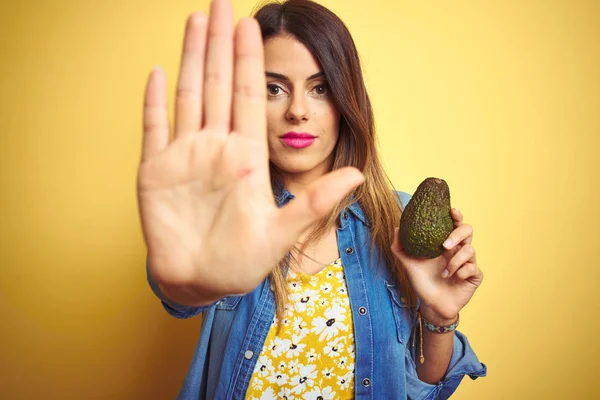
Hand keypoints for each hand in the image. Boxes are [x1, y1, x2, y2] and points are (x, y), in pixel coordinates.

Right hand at [137, 0, 363, 303]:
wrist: (200, 282)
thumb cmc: (240, 262)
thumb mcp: (281, 234)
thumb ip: (314, 204)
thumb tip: (356, 176)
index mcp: (246, 157)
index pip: (248, 98)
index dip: (248, 62)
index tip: (252, 26)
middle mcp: (216, 148)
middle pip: (218, 85)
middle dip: (220, 44)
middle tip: (222, 3)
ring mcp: (185, 156)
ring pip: (189, 95)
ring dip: (191, 58)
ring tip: (196, 20)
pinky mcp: (156, 170)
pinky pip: (154, 127)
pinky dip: (153, 100)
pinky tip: (158, 71)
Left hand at [391, 208, 482, 323]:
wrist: (431, 304)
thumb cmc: (422, 282)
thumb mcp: (408, 263)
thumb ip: (399, 246)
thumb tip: (397, 228)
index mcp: (445, 244)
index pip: (454, 224)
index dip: (456, 215)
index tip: (451, 211)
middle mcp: (458, 250)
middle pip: (468, 230)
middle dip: (457, 234)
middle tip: (444, 245)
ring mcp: (468, 262)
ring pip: (470, 250)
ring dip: (455, 261)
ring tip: (444, 272)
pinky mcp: (474, 276)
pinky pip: (474, 268)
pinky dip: (463, 272)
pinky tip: (454, 278)